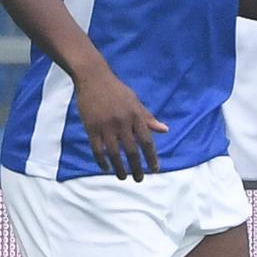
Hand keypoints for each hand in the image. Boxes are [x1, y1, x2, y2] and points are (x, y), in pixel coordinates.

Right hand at [74, 66, 166, 180]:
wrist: (93, 78)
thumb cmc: (117, 90)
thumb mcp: (136, 101)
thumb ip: (148, 118)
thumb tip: (165, 130)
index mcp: (136, 116)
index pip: (147, 141)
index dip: (152, 157)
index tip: (155, 169)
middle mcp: (122, 122)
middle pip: (132, 151)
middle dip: (137, 167)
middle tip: (140, 179)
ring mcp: (106, 126)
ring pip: (115, 153)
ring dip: (120, 168)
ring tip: (124, 177)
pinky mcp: (91, 128)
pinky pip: (97, 149)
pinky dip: (102, 161)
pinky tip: (106, 168)